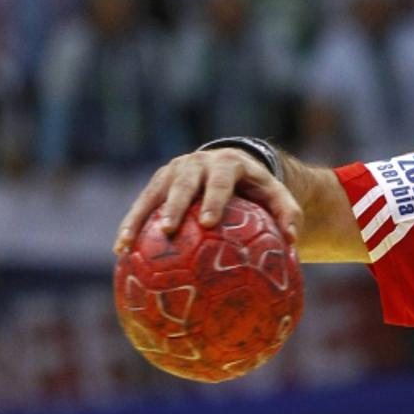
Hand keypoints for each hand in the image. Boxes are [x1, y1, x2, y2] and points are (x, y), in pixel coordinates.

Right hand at [113, 148, 300, 253]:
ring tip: (128, 244)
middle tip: (169, 229)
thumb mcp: (277, 196)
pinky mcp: (159, 182)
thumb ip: (288, 214)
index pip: (220, 180)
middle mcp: (197, 163)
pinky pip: (142, 204)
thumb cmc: (258, 189)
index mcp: (228, 164)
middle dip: (174, 205)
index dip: (213, 199)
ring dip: (140, 217)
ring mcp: (174, 170)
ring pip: (154, 193)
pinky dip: (131, 224)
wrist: (232, 165)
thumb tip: (293, 242)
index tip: (208, 222)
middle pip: (183, 183)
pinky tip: (120, 250)